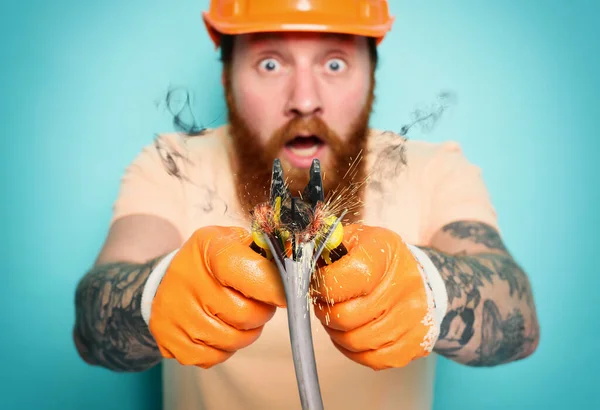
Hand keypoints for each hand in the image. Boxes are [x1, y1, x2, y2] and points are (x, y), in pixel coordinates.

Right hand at [146, 226, 285, 367]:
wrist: (165, 281)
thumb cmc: (208, 261)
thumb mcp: (231, 240)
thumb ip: (261, 252)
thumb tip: (291, 270)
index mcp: (211, 251)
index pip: (255, 275)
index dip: (276, 289)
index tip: (285, 293)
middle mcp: (191, 283)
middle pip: (248, 314)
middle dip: (261, 311)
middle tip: (256, 301)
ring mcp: (179, 316)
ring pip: (235, 340)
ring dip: (246, 332)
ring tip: (237, 314)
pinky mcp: (173, 342)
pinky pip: (216, 357)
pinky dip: (224, 348)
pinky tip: (218, 328)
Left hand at [311, 224, 445, 369]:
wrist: (417, 275)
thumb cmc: (377, 258)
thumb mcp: (352, 239)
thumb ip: (323, 247)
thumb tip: (291, 254)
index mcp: (383, 253)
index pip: (341, 280)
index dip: (321, 286)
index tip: (319, 283)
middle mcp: (404, 285)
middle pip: (346, 316)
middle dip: (326, 312)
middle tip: (325, 304)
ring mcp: (413, 316)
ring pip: (355, 341)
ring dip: (337, 333)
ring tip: (338, 317)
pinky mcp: (417, 341)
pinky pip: (373, 359)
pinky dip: (355, 351)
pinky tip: (353, 333)